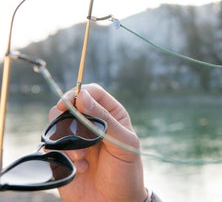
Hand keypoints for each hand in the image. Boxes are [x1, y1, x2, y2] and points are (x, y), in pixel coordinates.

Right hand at [49, 83, 147, 201]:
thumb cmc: (126, 172)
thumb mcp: (122, 143)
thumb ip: (104, 118)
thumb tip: (83, 95)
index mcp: (111, 115)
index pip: (92, 92)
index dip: (79, 93)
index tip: (70, 104)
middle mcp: (92, 123)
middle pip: (70, 105)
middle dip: (70, 119)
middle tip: (77, 136)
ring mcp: (77, 138)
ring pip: (58, 123)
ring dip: (67, 140)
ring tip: (83, 157)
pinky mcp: (64, 154)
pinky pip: (52, 144)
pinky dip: (64, 155)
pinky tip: (81, 168)